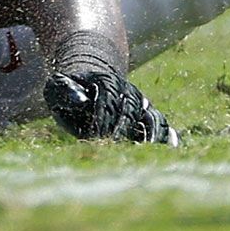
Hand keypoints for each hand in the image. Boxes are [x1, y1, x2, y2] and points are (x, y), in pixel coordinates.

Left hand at [44, 68, 176, 145]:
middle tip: (120, 149)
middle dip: (125, 129)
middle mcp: (127, 91)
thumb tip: (81, 100)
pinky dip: (166, 134)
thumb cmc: (71, 90)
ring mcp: (141, 103)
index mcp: (105, 82)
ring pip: (151, 116)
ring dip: (152, 134)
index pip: (107, 100)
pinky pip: (161, 123)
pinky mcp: (148, 115)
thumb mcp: (58, 86)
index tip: (99, 137)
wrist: (92, 78)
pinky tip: (171, 148)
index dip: (104, 118)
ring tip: (151, 152)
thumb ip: (64, 90)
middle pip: (130, 110)